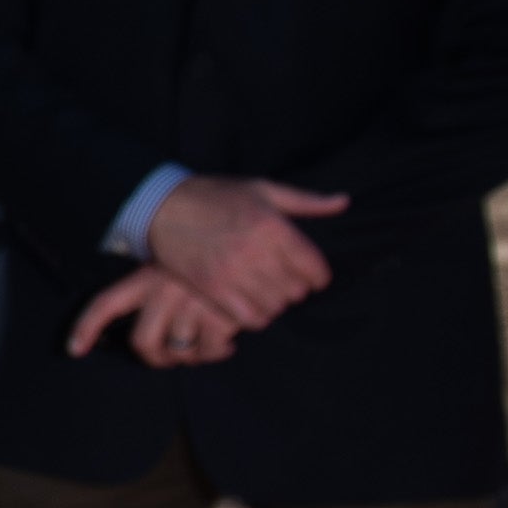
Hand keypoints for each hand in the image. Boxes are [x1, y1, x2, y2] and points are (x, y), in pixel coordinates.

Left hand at [65, 263, 236, 369]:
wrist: (258, 249)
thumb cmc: (215, 261)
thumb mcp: (179, 266)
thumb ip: (159, 294)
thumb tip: (150, 337)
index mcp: (147, 276)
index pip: (105, 303)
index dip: (86, 329)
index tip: (74, 350)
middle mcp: (162, 290)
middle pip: (142, 342)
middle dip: (156, 360)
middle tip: (174, 358)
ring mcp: (189, 303)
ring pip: (178, 350)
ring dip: (193, 357)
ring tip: (207, 345)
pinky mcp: (217, 314)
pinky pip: (209, 350)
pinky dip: (218, 353)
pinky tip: (228, 344)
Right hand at [143, 173, 344, 331]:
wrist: (163, 207)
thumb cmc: (216, 195)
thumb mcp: (263, 189)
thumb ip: (306, 200)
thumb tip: (344, 202)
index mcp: (272, 226)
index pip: (315, 268)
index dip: (318, 275)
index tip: (309, 274)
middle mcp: (255, 251)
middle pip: (296, 291)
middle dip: (295, 288)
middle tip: (283, 280)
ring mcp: (232, 272)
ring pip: (275, 306)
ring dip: (275, 303)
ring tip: (265, 291)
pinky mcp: (212, 288)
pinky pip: (250, 318)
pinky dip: (256, 317)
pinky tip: (250, 303)